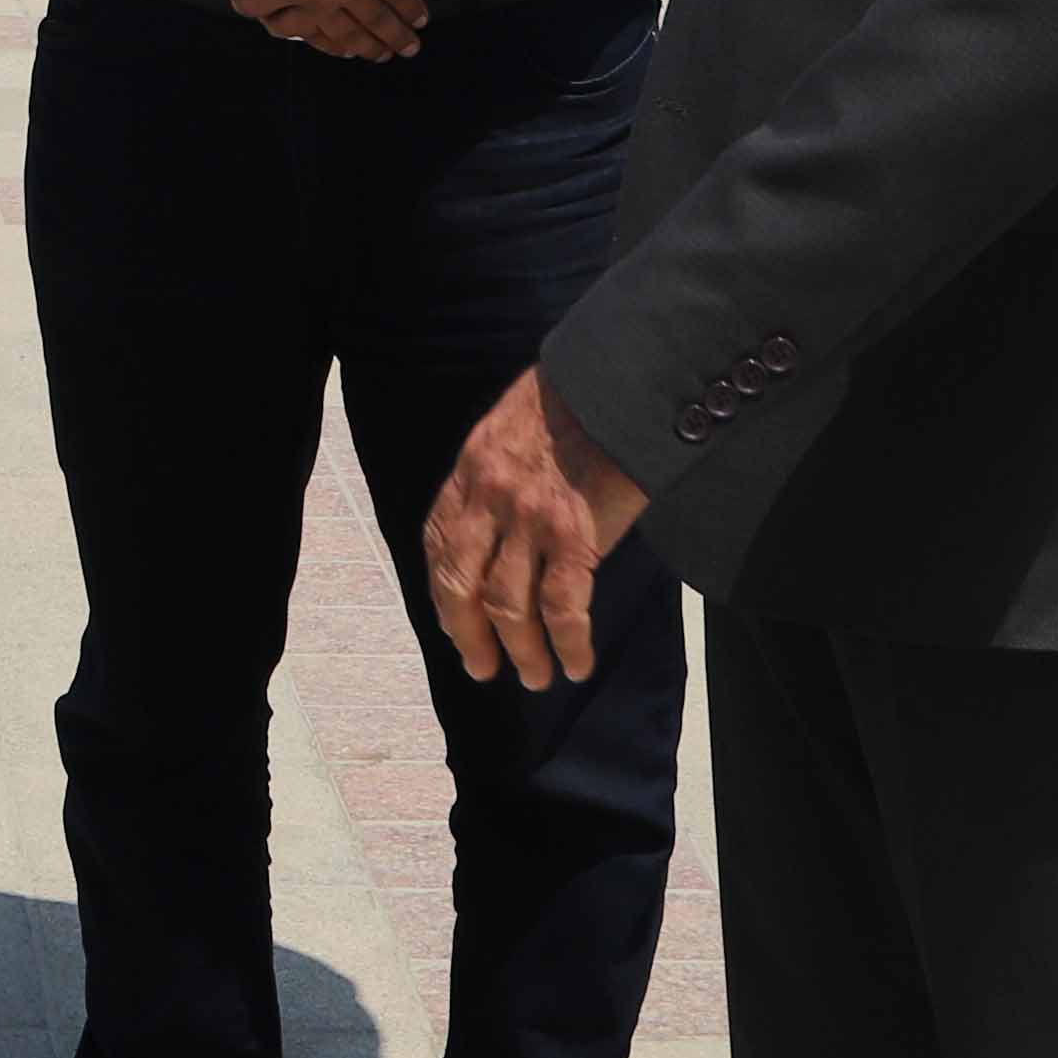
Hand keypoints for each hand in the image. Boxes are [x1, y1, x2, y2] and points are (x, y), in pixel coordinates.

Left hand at [422, 369, 646, 691]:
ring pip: (509, 606)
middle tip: (483, 670)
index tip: (457, 624)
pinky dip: (568, 643)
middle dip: (469, 636)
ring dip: (523, 652)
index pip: (438, 544)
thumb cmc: (576, 401)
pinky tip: (576, 664)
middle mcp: (488, 497)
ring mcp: (528, 518)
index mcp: (470, 471)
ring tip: (537, 678)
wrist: (620, 380)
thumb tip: (501, 526)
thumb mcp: (512, 429)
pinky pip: (562, 606)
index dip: (444, 594)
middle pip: (461, 584)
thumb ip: (497, 476)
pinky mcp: (573, 533)